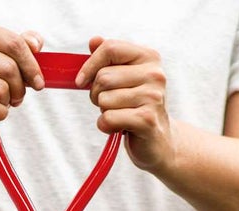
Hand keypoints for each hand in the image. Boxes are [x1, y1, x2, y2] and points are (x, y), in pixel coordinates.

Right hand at [0, 24, 45, 141]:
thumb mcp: (6, 60)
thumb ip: (22, 47)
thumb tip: (36, 44)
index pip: (14, 43)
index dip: (31, 66)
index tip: (39, 83)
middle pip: (9, 68)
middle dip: (19, 88)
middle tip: (17, 96)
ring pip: (0, 90)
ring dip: (7, 102)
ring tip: (1, 102)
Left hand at [75, 36, 174, 173]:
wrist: (158, 141)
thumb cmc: (136, 107)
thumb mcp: (124, 79)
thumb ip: (109, 58)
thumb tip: (94, 40)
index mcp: (148, 57)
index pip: (110, 48)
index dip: (90, 65)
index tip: (80, 81)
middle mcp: (154, 74)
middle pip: (104, 77)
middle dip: (96, 94)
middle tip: (109, 103)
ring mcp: (153, 97)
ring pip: (104, 100)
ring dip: (103, 112)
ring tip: (119, 115)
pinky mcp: (147, 120)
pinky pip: (108, 118)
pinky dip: (106, 126)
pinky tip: (119, 128)